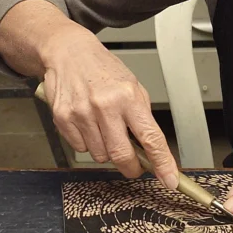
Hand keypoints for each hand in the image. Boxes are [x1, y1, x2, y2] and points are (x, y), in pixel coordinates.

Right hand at [41, 27, 178, 186]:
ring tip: (103, 126)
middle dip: (131, 166)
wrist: (70, 53)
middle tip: (134, 164)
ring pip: (100, 155)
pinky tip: (87, 123)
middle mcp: (105, 105)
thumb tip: (151, 147)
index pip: (150, 137)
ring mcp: (82, 113)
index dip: (162, 162)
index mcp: (128, 96)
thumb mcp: (132, 85)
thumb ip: (141, 115)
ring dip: (106, 149)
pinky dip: (87, 142)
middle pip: (122, 155)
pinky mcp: (63, 119)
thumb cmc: (102, 69)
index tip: (169, 179)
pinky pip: (80, 149)